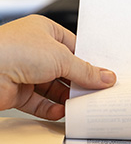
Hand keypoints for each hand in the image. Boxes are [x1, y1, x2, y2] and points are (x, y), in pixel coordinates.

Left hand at [0, 15, 115, 119]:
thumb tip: (106, 77)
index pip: (75, 49)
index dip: (90, 63)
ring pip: (55, 89)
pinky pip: (41, 103)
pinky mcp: (18, 92)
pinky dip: (53, 109)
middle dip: (81, 84)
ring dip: (68, 99)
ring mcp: (26, 72)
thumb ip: (86, 71)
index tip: (105, 76)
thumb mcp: (61, 57)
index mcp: (45, 32)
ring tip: (83, 105)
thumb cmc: (12, 50)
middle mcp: (34, 51)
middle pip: (67, 71)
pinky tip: (63, 112)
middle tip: (97, 93)